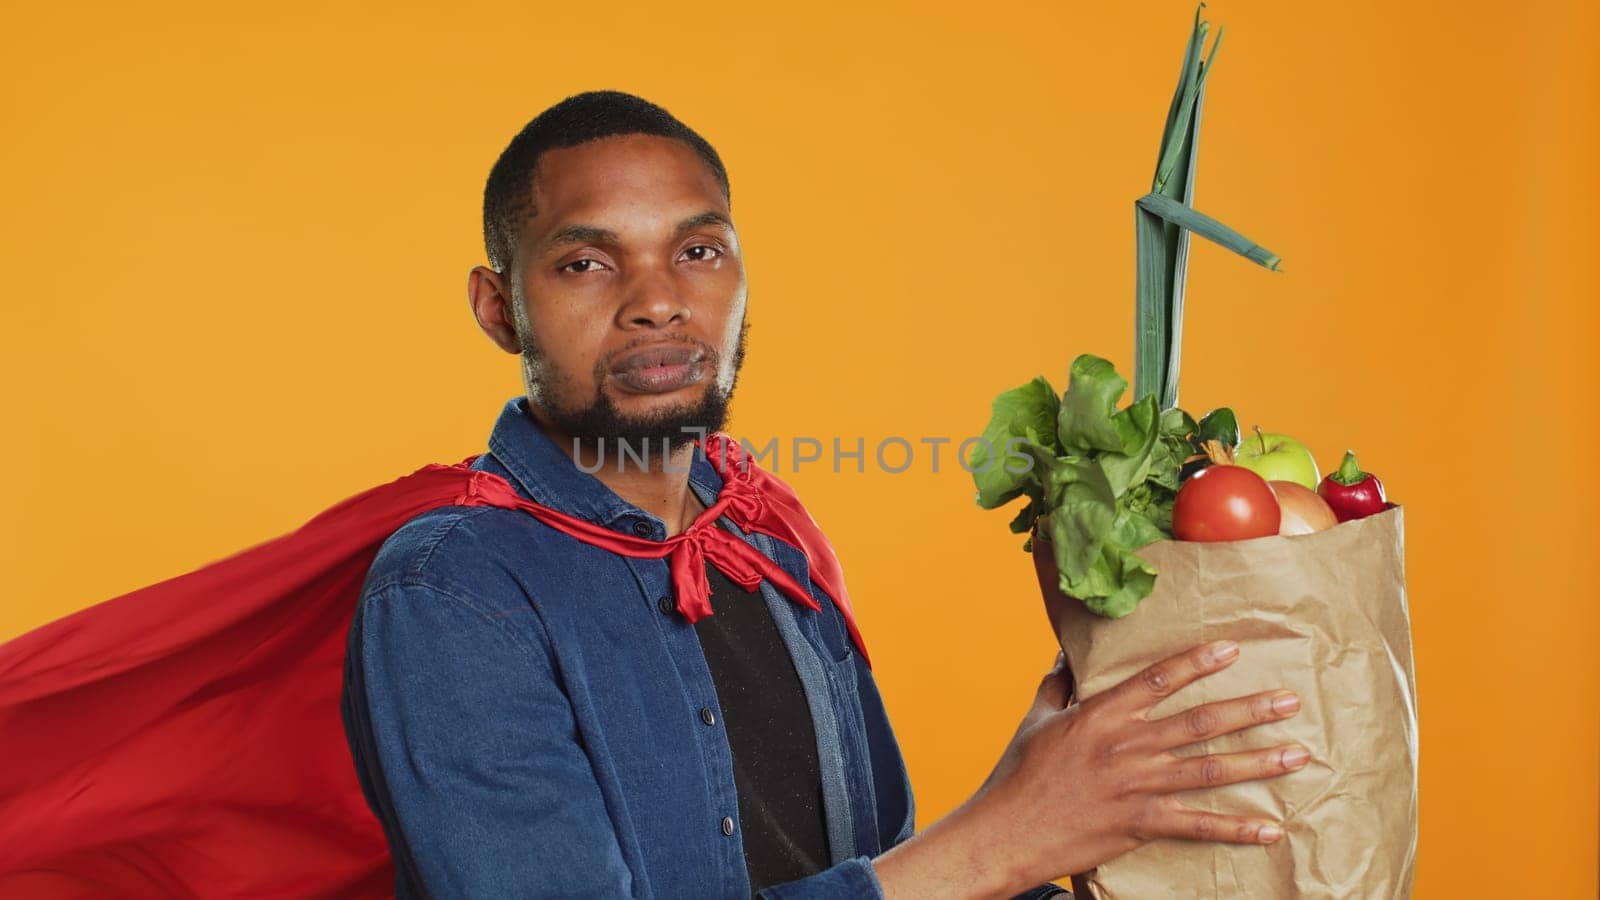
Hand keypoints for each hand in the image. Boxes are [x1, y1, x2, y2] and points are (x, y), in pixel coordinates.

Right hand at [967, 639, 1306, 889]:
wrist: (1006, 831)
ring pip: (1209, 770)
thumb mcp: (1036, 719)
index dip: (1198, 662)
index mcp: (1100, 715)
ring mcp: (1136, 787)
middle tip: (1289, 701)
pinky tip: (1270, 828)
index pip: (1158, 679)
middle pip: (1199, 723)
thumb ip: (1057, 685)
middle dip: (1249, 710)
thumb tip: (1066, 654)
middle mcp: (1125, 747)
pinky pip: (1198, 826)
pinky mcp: (1140, 824)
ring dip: (1257, 762)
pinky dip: (1236, 828)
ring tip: (1297, 755)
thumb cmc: (1017, 774)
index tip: (1233, 650)